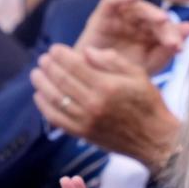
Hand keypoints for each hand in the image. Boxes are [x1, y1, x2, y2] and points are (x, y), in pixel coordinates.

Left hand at [32, 45, 180, 171]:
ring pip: (56, 100)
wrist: (153, 138)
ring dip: (42, 86)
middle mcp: (93, 104)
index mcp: (107, 86)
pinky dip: (44, 107)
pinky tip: (39, 97)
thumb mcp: (137, 74)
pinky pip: (56, 119)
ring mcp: (85, 120)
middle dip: (49, 68)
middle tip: (42, 60)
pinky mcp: (81, 133)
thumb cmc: (148, 103)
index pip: (76, 67)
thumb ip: (111, 61)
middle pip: (62, 82)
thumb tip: (86, 51)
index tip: (53, 49)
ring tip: (36, 75)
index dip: (61, 56)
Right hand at [74, 0, 188, 73]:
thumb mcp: (146, 66)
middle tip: (171, 41)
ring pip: (138, 8)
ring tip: (162, 21)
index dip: (173, 36)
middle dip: (165, 28)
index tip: (178, 49)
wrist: (88, 87)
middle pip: (153, 17)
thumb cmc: (116, 79)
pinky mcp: (102, 16)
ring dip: (151, 13)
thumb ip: (167, 49)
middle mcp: (134, 25)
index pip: (165, 29)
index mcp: (147, 36)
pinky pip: (111, 1)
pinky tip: (133, 0)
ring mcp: (119, 19)